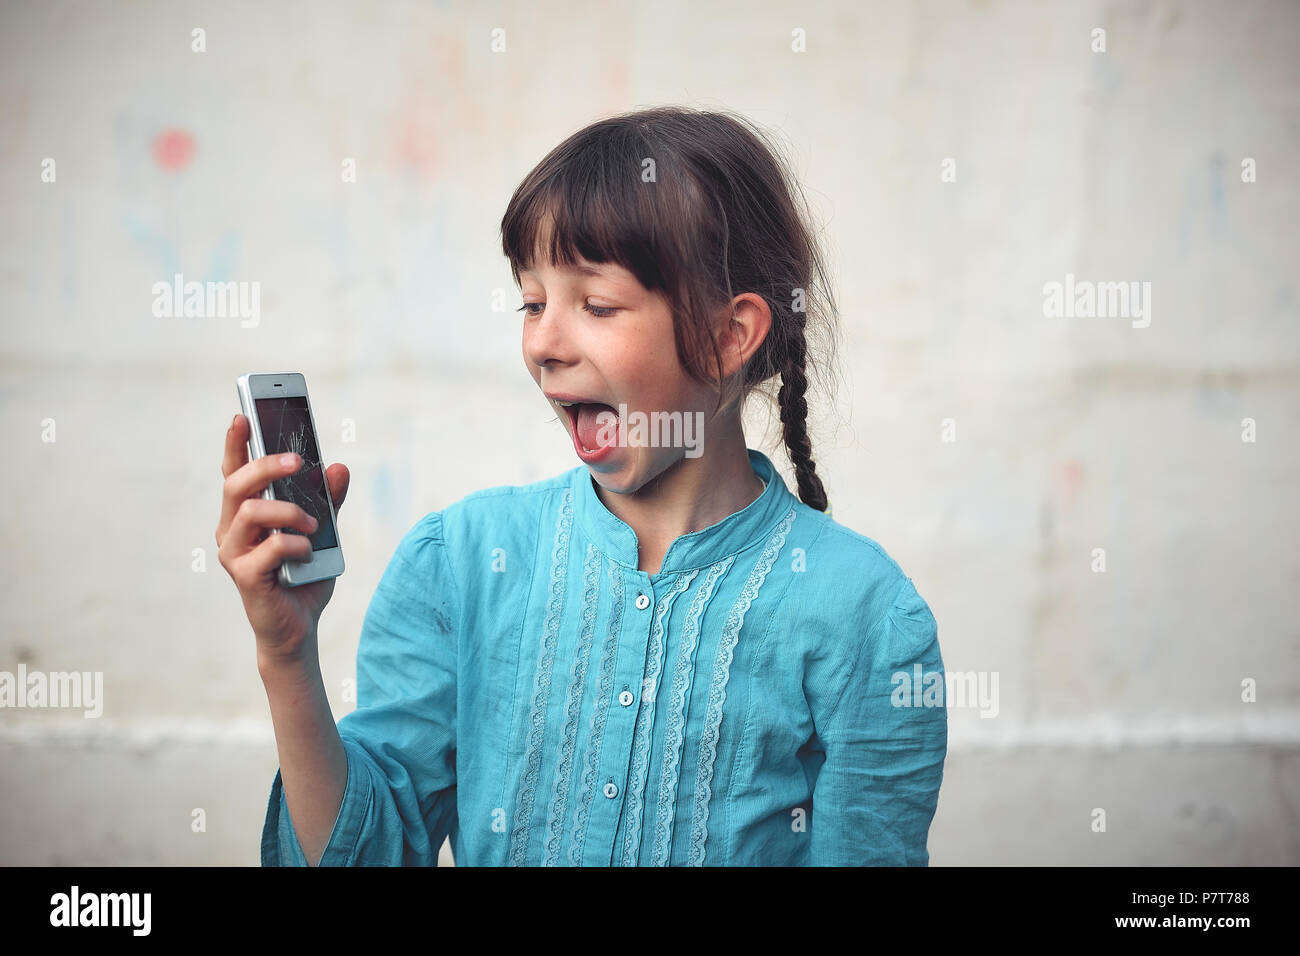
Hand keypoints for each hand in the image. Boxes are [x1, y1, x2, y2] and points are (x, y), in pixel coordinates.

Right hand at [216, 414, 349, 669]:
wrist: (299, 627)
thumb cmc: (304, 576)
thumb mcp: (323, 533)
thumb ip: (328, 502)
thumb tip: (339, 468)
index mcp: (245, 515)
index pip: (234, 472)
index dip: (236, 444)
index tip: (243, 415)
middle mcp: (231, 530)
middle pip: (236, 484)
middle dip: (267, 465)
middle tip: (299, 461)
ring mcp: (234, 553)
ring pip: (250, 511)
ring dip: (290, 512)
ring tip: (314, 526)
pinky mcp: (245, 577)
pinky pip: (270, 547)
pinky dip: (297, 544)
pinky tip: (309, 553)